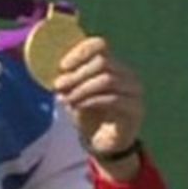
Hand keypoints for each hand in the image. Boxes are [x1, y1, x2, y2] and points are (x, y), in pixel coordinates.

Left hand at [54, 36, 144, 180]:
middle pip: (103, 62)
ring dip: (82, 88)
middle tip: (59, 85)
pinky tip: (77, 105)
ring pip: (107, 79)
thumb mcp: (73, 92)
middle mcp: (128, 74)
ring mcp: (135, 92)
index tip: (62, 65)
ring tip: (66, 97)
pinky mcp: (136, 109)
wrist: (101, 143)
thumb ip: (67, 78)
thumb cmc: (87, 113)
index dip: (80, 52)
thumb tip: (51, 67)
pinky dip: (90, 100)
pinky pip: (113, 99)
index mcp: (113, 64)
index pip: (100, 45)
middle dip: (77, 73)